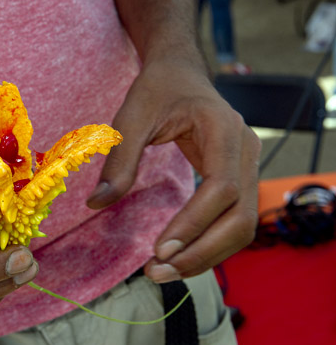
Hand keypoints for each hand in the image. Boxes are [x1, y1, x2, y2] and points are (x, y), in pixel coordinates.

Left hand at [87, 59, 260, 281]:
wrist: (181, 72)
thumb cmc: (159, 88)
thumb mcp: (132, 116)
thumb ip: (119, 159)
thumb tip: (97, 203)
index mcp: (224, 130)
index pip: (222, 188)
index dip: (194, 223)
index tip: (161, 249)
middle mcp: (246, 150)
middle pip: (241, 218)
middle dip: (202, 252)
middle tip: (158, 272)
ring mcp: (247, 165)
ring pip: (242, 227)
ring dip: (206, 256)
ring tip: (163, 271)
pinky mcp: (239, 178)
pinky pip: (233, 221)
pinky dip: (209, 245)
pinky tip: (178, 257)